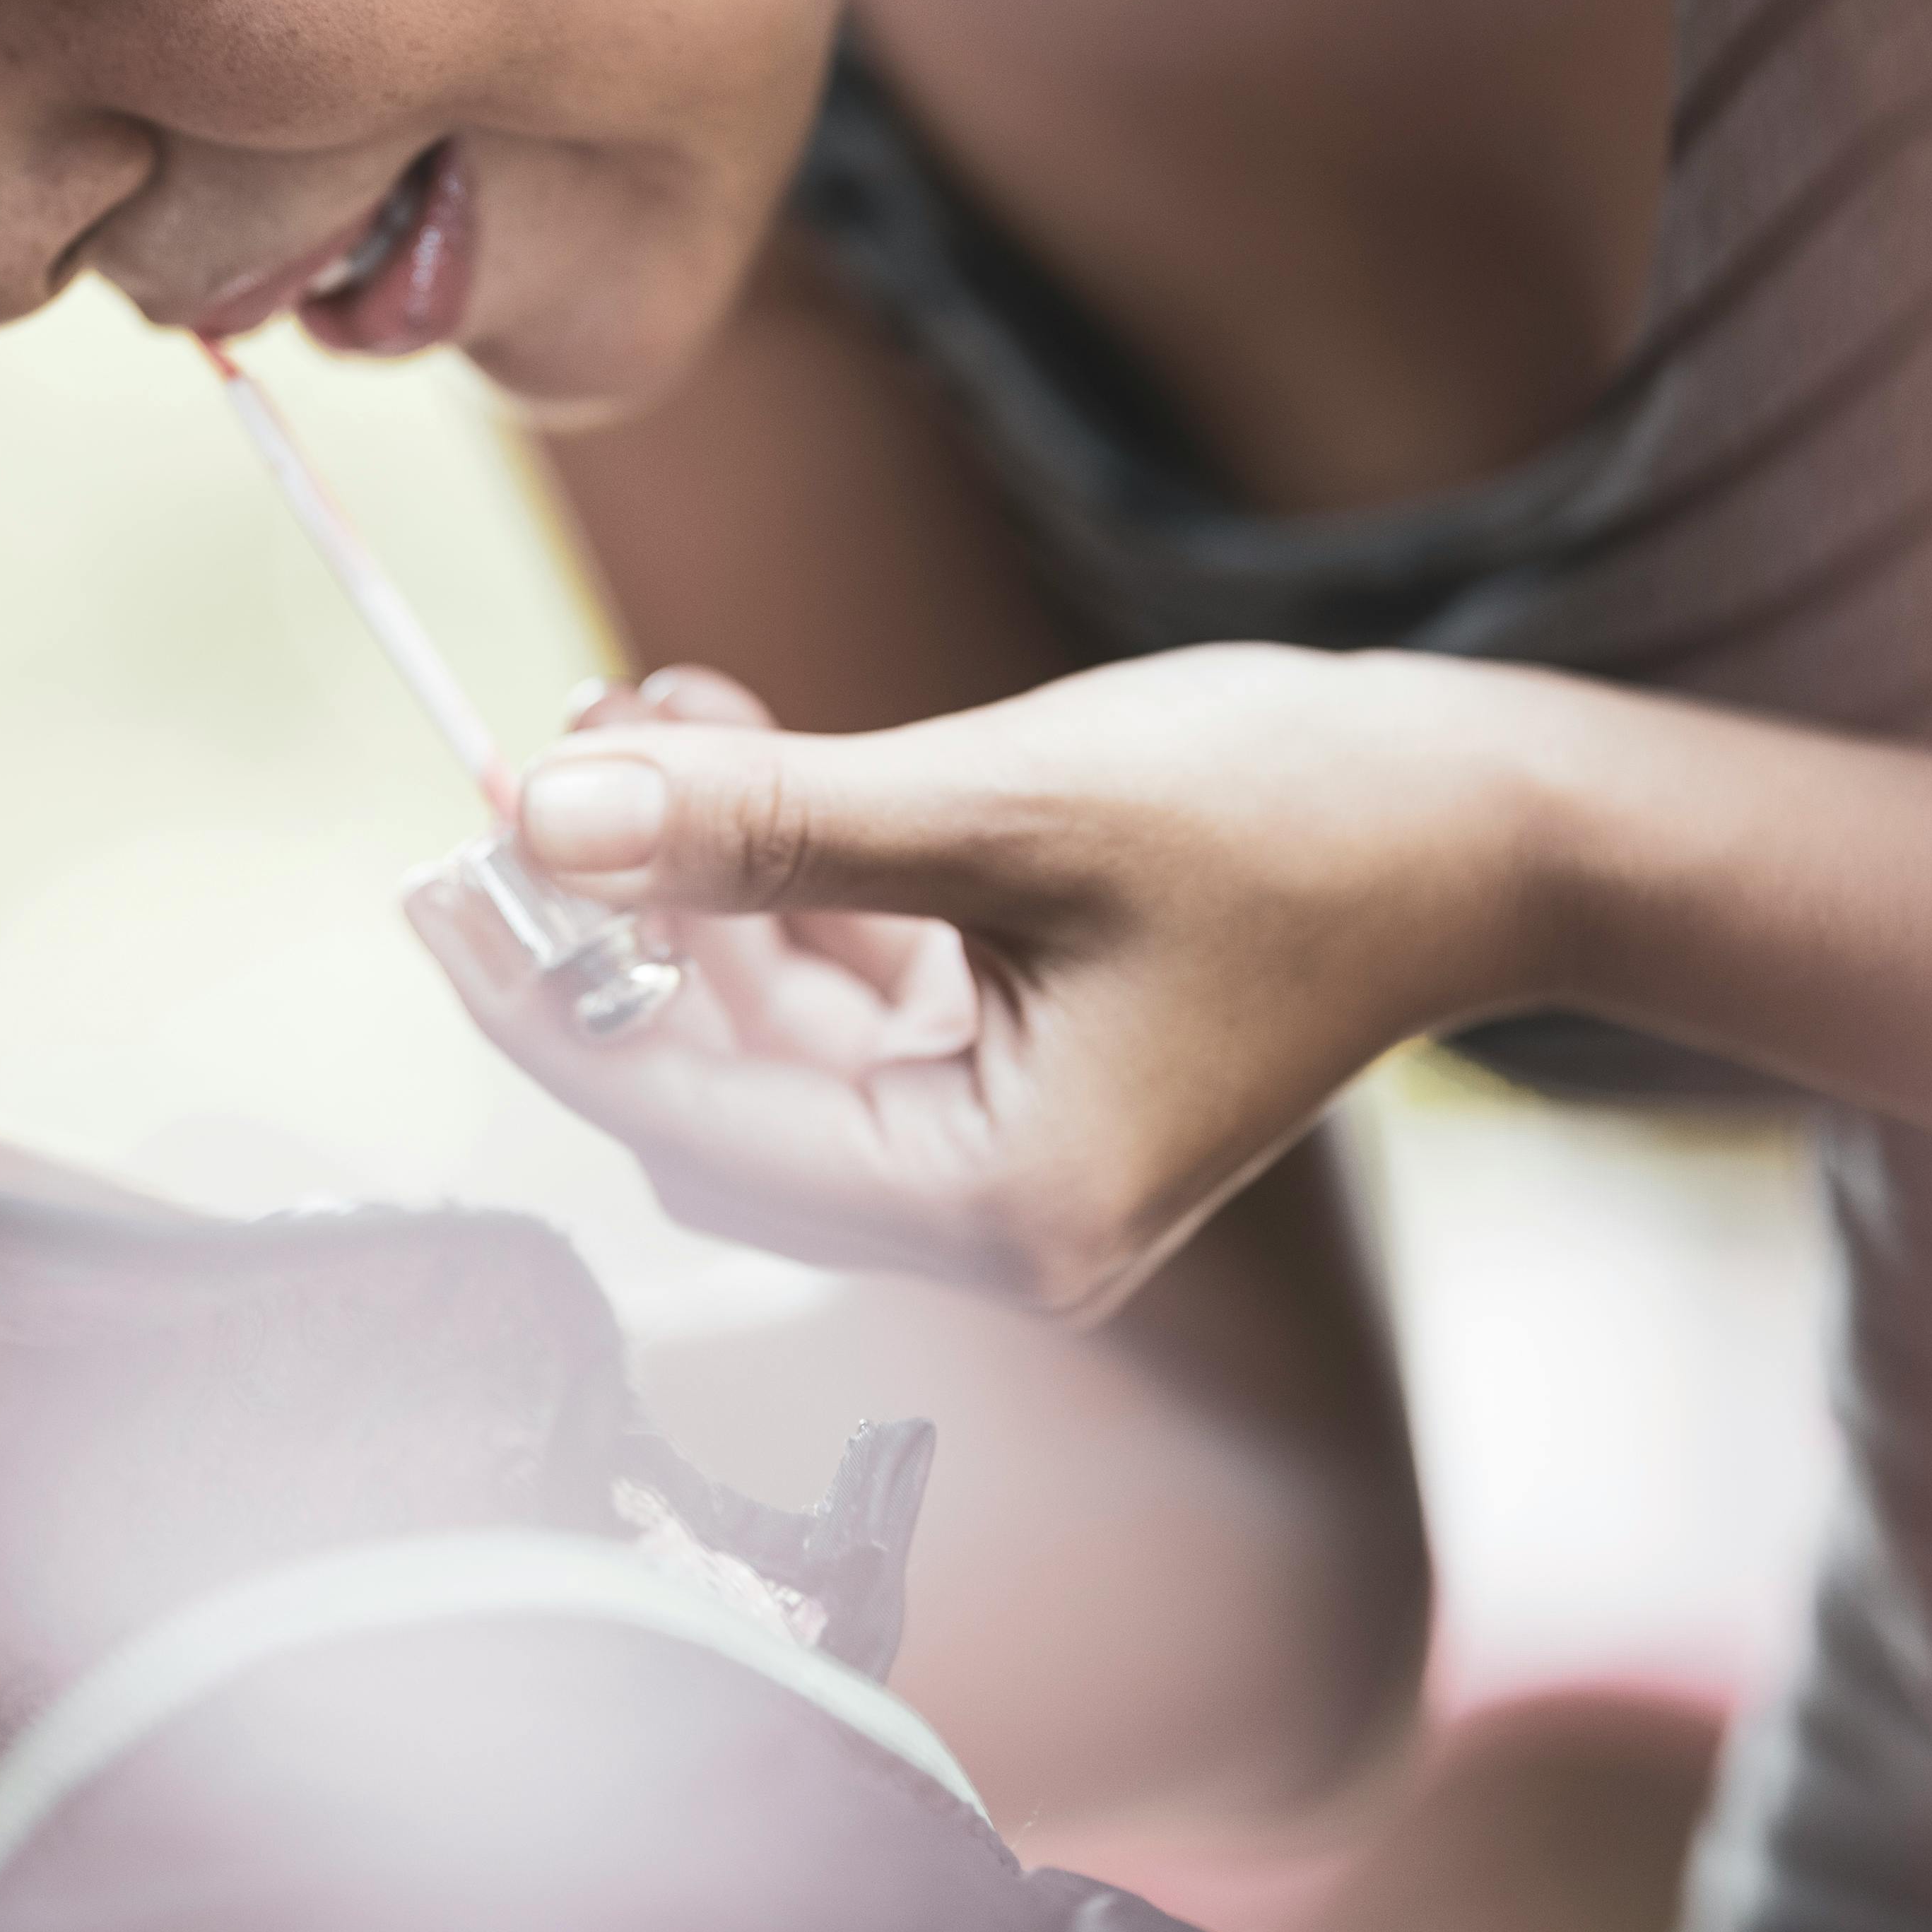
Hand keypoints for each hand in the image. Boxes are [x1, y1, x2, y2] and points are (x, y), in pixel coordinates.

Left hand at [413, 644, 1551, 1317]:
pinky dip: (779, 878)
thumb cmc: (1290, 814)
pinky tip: (723, 739)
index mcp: (1001, 1211)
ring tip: (638, 709)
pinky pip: (847, 993)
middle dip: (617, 926)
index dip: (550, 1003)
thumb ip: (760, 824)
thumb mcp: (998, 802)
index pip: (693, 1129)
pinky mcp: (1028, 1069)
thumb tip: (542, 813)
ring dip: (691, 873)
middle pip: (716, 1096)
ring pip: (769, 1030)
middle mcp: (1000, 1222)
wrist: (1491, 812)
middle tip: (525, 771)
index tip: (439, 885)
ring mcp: (1013, 1151)